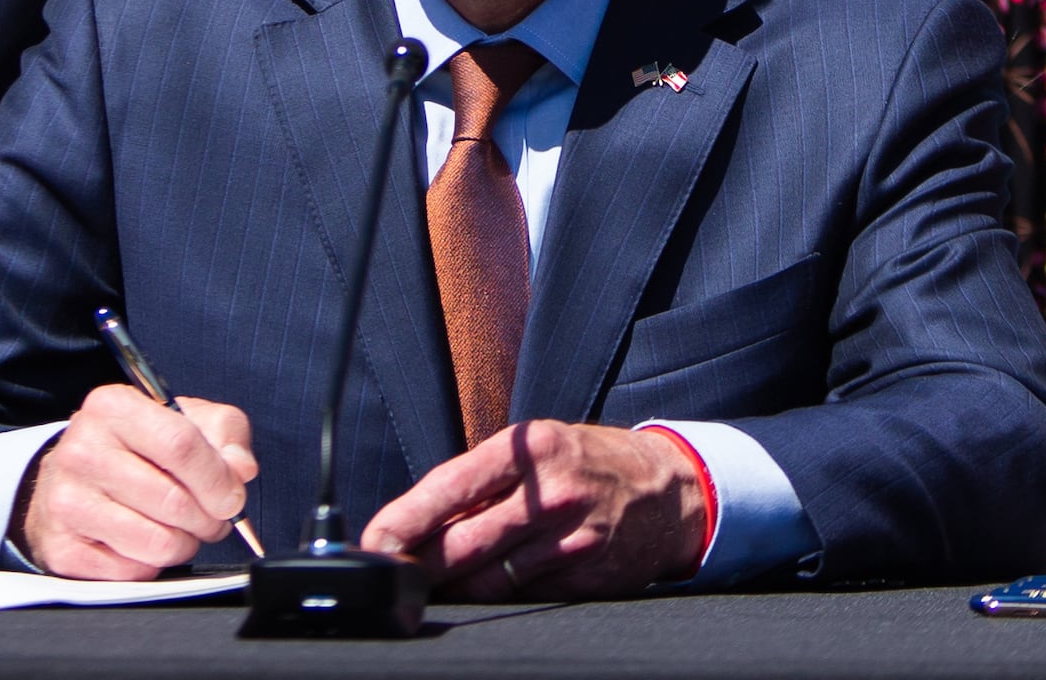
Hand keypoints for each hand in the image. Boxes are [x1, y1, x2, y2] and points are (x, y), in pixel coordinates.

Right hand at [15, 385, 258, 579]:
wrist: (75, 475)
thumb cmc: (139, 447)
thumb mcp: (187, 420)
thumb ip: (224, 435)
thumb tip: (241, 470)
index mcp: (112, 407)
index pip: (180, 445)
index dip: (218, 479)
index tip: (232, 498)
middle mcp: (81, 451)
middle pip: (173, 501)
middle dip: (207, 519)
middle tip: (210, 518)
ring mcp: (66, 501)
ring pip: (157, 543)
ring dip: (183, 544)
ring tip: (180, 530)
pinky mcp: (63, 546)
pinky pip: (132, 571)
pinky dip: (152, 564)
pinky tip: (145, 542)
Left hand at [357, 420, 711, 598]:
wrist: (670, 493)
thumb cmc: (589, 464)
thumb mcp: (539, 450)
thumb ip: (485, 482)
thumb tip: (420, 521)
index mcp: (529, 449)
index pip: (451, 486)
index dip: (405, 519)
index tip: (375, 541)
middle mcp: (550, 494)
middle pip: (463, 543)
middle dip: (416, 566)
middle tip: (388, 576)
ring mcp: (569, 540)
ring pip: (488, 579)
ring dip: (450, 587)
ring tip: (426, 587)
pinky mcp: (583, 578)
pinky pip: (522, 595)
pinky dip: (496, 594)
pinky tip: (483, 588)